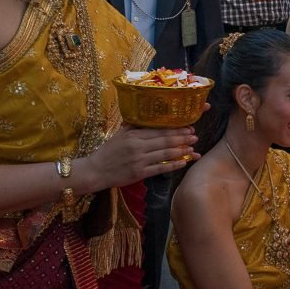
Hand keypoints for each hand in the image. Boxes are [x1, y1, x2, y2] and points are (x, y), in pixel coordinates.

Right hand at [82, 126, 199, 188]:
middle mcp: (138, 147)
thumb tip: (147, 114)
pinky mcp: (140, 173)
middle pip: (165, 141)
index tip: (188, 127)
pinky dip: (174, 165)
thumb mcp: (119, 135)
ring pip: (165, 154)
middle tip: (195, 136)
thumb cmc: (108, 152)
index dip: (176, 129)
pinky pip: (160, 168)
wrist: (94, 171)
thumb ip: (134, 126)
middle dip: (183, 138)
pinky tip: (184, 163)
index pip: (159, 130)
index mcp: (134, 135)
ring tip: (193, 149)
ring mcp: (139, 161)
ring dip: (181, 151)